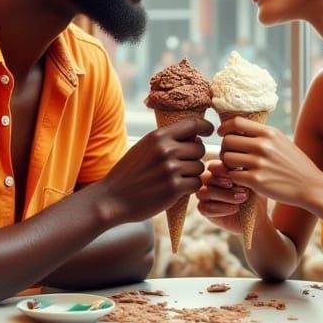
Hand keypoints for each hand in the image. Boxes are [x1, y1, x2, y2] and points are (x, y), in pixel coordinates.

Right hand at [99, 115, 213, 224]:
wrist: (113, 198)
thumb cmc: (130, 173)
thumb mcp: (144, 147)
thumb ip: (167, 141)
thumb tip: (195, 136)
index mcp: (158, 136)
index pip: (193, 123)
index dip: (205, 126)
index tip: (209, 132)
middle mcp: (166, 149)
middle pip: (199, 148)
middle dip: (194, 157)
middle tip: (182, 165)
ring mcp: (171, 169)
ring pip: (199, 167)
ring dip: (192, 173)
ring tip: (176, 178)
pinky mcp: (174, 188)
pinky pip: (196, 183)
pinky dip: (190, 187)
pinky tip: (177, 189)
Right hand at [195, 158, 247, 236]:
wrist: (257, 213)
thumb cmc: (253, 193)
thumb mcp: (249, 180)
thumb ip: (240, 172)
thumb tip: (236, 167)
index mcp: (216, 169)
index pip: (212, 166)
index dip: (224, 170)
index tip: (239, 174)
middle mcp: (207, 181)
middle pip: (206, 178)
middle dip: (224, 183)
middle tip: (243, 188)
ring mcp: (204, 196)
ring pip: (205, 193)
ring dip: (225, 196)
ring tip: (242, 198)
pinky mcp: (204, 210)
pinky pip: (206, 208)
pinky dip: (222, 209)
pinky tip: (236, 208)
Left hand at [217, 115, 322, 211]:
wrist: (310, 186)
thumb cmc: (295, 164)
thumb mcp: (281, 141)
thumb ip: (262, 135)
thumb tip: (238, 128)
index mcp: (269, 133)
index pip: (236, 122)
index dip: (224, 128)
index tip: (222, 134)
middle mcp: (263, 145)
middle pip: (227, 140)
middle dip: (225, 148)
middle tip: (230, 156)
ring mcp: (259, 163)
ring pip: (226, 158)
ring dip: (226, 164)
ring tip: (234, 168)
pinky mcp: (256, 180)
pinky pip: (231, 175)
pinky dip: (231, 178)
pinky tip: (240, 179)